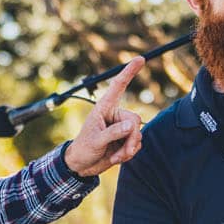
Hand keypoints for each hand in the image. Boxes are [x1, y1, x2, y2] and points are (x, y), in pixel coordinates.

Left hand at [63, 57, 144, 176]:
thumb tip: (132, 125)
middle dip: (130, 138)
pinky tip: (117, 157)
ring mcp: (121, 127)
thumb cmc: (84, 149)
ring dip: (129, 148)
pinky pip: (137, 144)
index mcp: (104, 108)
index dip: (129, 72)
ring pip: (138, 134)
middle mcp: (115, 115)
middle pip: (135, 120)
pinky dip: (130, 153)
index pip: (118, 86)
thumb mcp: (96, 141)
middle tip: (121, 151)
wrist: (82, 165)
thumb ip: (114, 133)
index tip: (140, 59)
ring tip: (115, 156)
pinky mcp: (126, 139)